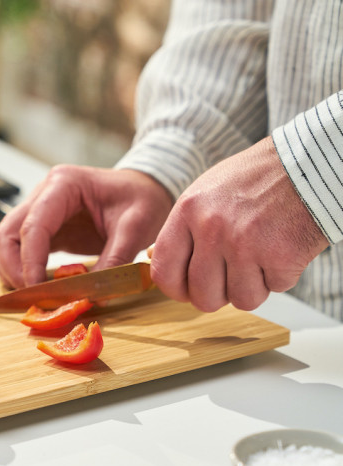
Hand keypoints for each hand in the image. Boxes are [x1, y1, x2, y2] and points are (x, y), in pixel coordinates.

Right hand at [0, 165, 172, 287]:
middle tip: (35, 296)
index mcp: (63, 184)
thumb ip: (114, 259)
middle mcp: (43, 194)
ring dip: (9, 270)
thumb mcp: (136, 227)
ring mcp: (38, 209)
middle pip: (6, 234)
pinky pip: (15, 249)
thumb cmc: (142, 198)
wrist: (145, 189)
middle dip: (14, 269)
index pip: (33, 226)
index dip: (30, 262)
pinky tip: (36, 285)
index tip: (39, 290)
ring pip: (2, 242)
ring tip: (33, 293)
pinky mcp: (42, 227)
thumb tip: (94, 295)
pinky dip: (17, 269)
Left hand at [152, 136, 328, 311]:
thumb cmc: (255, 179)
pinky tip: (281, 248)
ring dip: (253, 285)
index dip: (175, 290)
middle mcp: (212, 229)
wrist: (307, 164)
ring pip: (240, 299)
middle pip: (202, 297)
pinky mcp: (280, 256)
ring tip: (259, 256)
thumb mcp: (204, 193)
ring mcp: (246, 244)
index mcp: (187, 211)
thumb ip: (182, 228)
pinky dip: (280, 275)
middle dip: (218, 295)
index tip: (186, 290)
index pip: (163, 271)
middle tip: (230, 277)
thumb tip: (160, 259)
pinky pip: (274, 288)